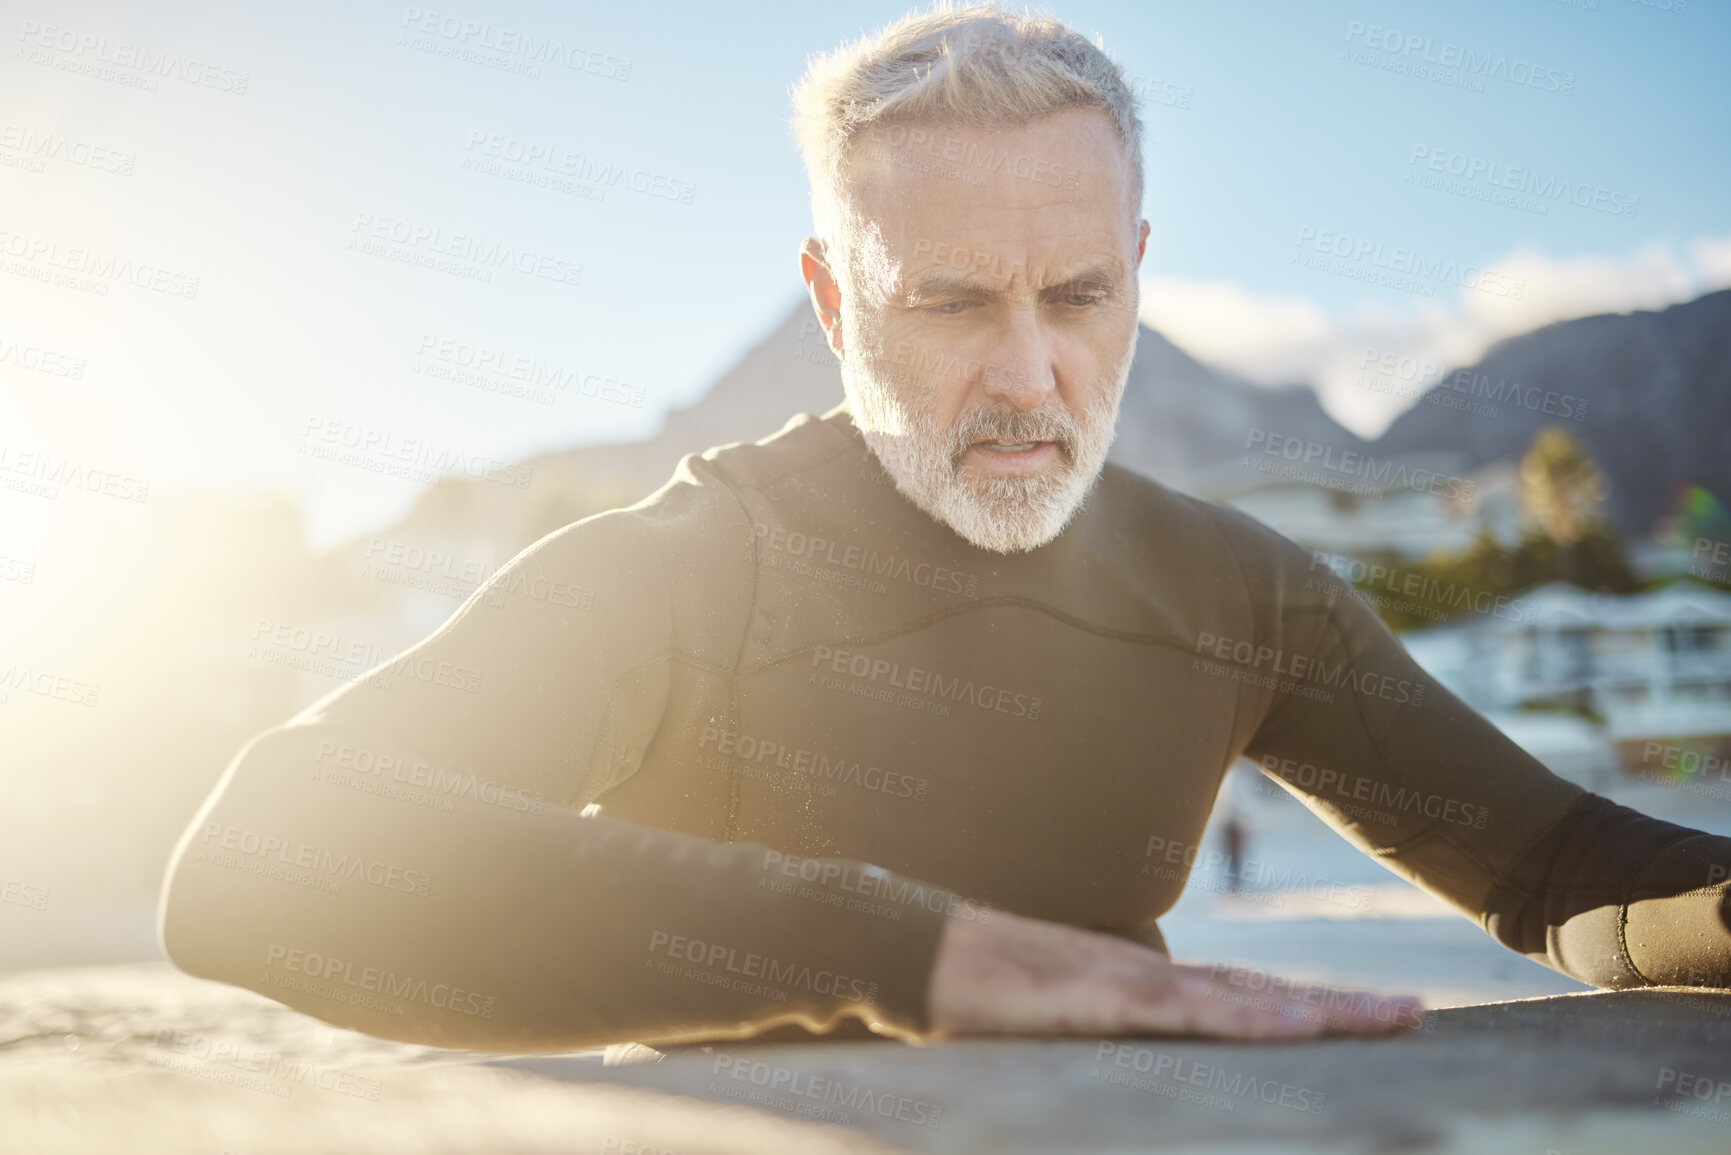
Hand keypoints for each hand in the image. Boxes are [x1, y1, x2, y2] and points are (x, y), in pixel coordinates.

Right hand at [925, 906, 1423, 1039]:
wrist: (912, 944)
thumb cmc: (971, 986)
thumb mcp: (1052, 1016)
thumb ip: (1101, 1029)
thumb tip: (1131, 1053)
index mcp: (1142, 983)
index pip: (1243, 996)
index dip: (1306, 1006)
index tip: (1369, 1015)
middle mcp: (1150, 976)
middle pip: (1264, 995)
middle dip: (1341, 1008)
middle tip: (1418, 1014)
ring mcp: (1129, 983)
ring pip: (1246, 1001)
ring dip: (1322, 1011)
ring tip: (1392, 1017)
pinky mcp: (1100, 998)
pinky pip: (1190, 1013)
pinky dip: (1252, 1020)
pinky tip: (1301, 1027)